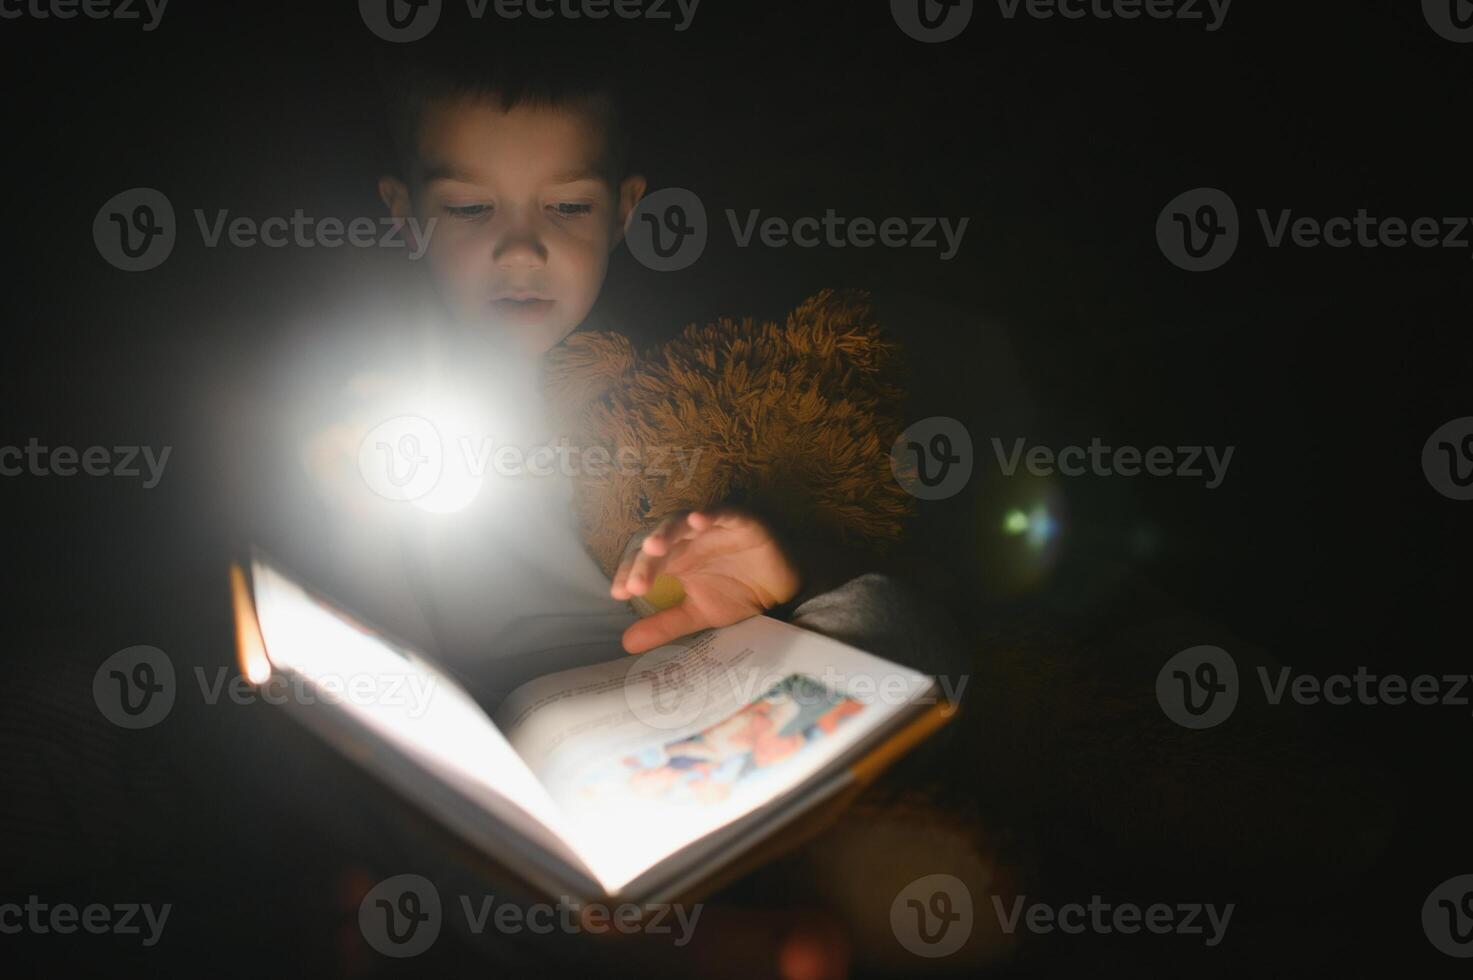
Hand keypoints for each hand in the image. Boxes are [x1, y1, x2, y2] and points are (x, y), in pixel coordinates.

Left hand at [610, 506, 801, 653]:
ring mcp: (712, 528)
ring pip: (682, 524)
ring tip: (655, 548)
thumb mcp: (698, 614)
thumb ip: (665, 625)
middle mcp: (688, 540)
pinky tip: (697, 520)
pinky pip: (722, 513)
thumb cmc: (738, 595)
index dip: (629, 573)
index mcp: (674, 558)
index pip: (642, 561)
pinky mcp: (739, 521)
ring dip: (667, 533)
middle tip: (636, 584)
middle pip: (659, 543)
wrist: (781, 591)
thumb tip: (626, 644)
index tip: (620, 593)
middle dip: (645, 562)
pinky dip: (710, 515)